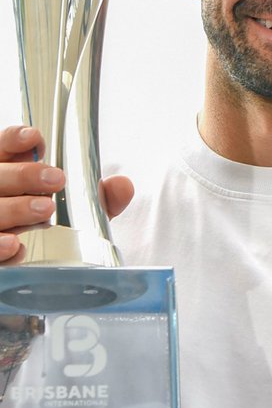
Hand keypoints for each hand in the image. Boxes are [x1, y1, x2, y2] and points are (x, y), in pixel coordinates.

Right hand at [0, 125, 133, 262]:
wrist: (41, 268)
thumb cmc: (54, 231)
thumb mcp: (80, 212)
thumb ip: (101, 199)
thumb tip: (124, 185)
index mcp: (10, 175)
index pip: (4, 148)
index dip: (15, 140)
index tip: (36, 138)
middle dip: (25, 175)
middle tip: (58, 179)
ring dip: (16, 208)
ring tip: (46, 208)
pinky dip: (0, 247)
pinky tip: (16, 245)